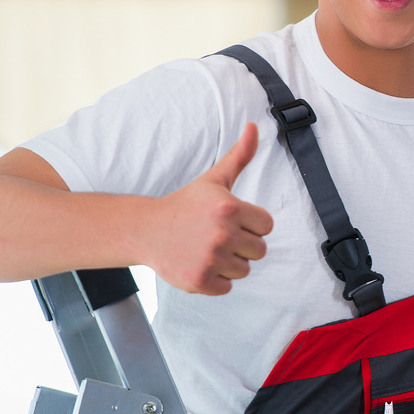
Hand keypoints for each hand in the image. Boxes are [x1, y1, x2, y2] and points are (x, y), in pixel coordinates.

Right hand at [144, 123, 273, 294]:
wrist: (147, 230)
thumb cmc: (186, 204)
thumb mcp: (214, 179)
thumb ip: (240, 156)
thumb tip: (253, 126)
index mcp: (229, 208)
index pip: (267, 226)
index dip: (251, 223)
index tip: (230, 219)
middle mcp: (222, 234)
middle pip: (259, 250)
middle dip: (242, 244)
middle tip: (217, 234)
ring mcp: (210, 259)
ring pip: (244, 269)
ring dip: (230, 262)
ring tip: (207, 247)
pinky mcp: (200, 281)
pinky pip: (227, 286)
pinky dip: (216, 279)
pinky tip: (199, 262)